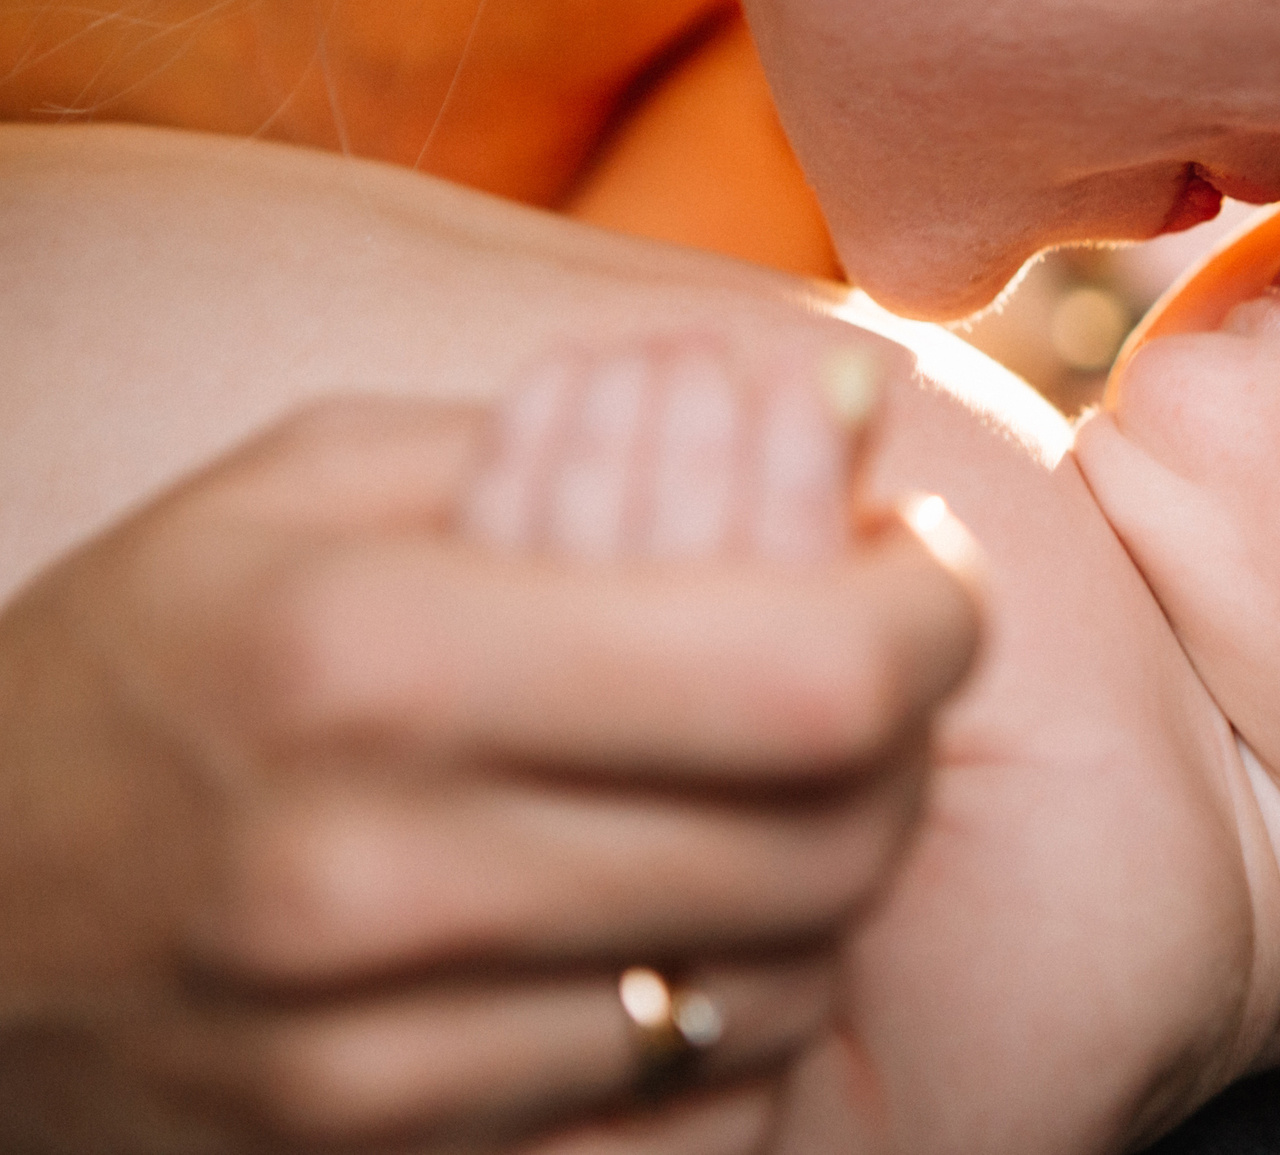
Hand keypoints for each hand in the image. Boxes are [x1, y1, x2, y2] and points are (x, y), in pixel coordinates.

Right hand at [0, 389, 975, 1151]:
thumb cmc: (155, 659)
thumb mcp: (311, 480)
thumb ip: (590, 424)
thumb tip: (863, 394)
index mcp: (369, 654)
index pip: (808, 676)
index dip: (927, 617)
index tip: (911, 574)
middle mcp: (375, 877)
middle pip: (829, 842)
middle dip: (900, 740)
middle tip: (859, 668)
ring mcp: (374, 1066)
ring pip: (780, 989)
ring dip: (825, 877)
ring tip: (756, 785)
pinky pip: (691, 1123)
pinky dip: (733, 1021)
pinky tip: (683, 925)